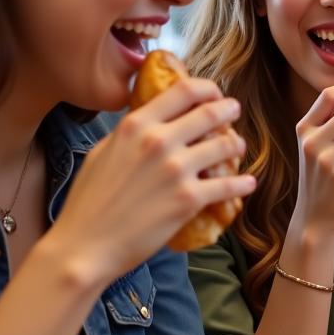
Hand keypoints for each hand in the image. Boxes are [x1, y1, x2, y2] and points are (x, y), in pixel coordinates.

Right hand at [52, 77, 255, 282]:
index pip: (184, 90)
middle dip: (229, 110)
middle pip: (210, 113)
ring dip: (237, 145)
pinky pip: (228, 186)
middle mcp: (159, 141)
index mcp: (136, 125)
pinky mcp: (189, 199)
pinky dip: (243, 184)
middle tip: (234, 112)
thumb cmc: (88, 202)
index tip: (215, 94)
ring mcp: (176, 170)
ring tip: (239, 148)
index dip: (208, 88)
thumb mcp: (103, 152)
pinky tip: (248, 183)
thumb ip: (131, 133)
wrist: (85, 245)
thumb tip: (151, 120)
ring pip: (225, 146)